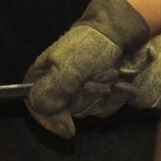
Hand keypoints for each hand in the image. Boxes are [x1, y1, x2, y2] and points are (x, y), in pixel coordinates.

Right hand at [25, 0, 147, 137]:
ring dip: (103, 92)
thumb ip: (54, 90)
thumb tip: (46, 114)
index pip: (37, 108)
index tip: (68, 127)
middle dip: (86, 96)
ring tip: (110, 72)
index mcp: (42, 78)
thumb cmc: (90, 46)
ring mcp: (80, 92)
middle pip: (67, 111)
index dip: (51, 120)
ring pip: (88, 110)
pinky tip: (122, 84)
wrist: (119, 33)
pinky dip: (116, 97)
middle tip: (97, 77)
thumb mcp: (69, 67)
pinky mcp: (98, 95)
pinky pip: (104, 108)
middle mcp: (59, 88)